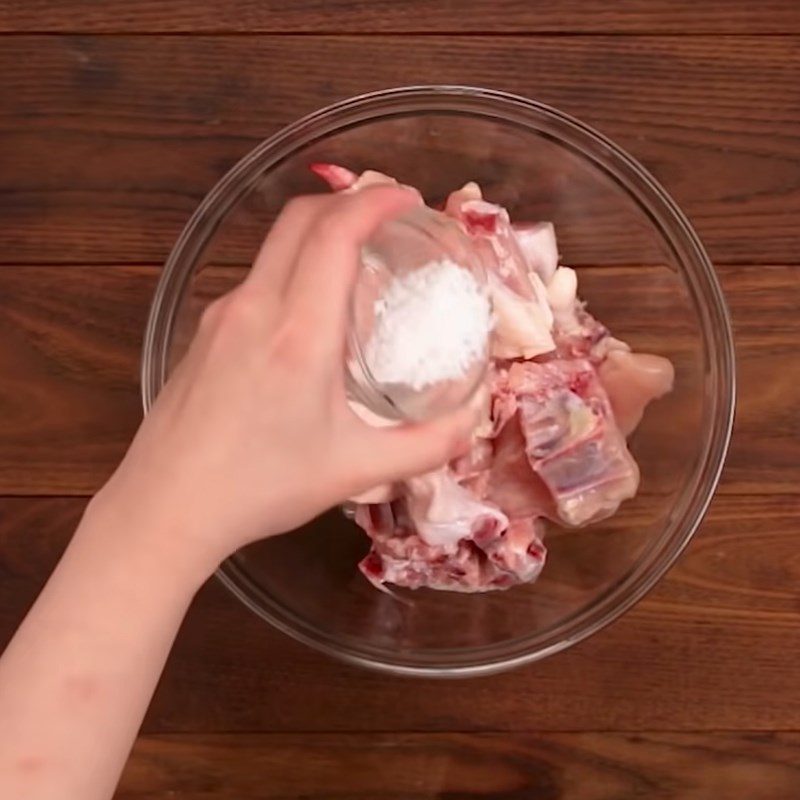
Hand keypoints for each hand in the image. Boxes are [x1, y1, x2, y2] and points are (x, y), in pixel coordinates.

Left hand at [91, 185, 475, 579]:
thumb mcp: (354, 471)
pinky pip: (255, 280)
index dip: (375, 201)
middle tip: (388, 216)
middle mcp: (256, 308)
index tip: (409, 199)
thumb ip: (424, 447)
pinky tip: (308, 312)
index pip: (335, 235)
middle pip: (299, 219)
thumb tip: (472, 425)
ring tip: (356, 262)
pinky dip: (292, 269)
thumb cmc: (262, 487)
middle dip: (347, 201)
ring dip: (317, 234)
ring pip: (273, 247)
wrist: (166, 506)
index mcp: (299, 333)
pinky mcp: (204, 332)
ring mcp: (222, 316)